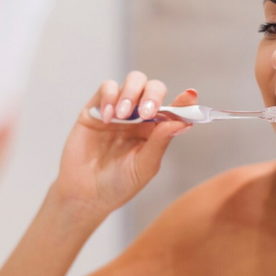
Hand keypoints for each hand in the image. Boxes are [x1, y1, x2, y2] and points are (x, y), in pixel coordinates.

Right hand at [53, 72, 196, 215]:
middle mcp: (139, 117)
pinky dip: (109, 96)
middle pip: (153, 87)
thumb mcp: (144, 167)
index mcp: (155, 131)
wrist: (85, 195)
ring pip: (133, 80)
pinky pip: (107, 87)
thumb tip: (180, 122)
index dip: (183, 101)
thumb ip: (160, 143)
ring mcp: (118, 110)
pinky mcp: (96, 108)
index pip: (173, 109)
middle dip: (153, 95)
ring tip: (122, 116)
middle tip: (146, 112)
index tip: (190, 96)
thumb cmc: (118, 185)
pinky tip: (108, 117)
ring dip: (131, 93)